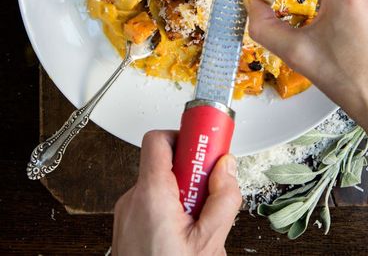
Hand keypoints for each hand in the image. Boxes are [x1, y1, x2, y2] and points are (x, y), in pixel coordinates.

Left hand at [113, 131, 240, 255]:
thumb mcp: (209, 243)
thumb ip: (223, 199)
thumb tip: (227, 167)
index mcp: (151, 196)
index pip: (159, 139)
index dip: (185, 136)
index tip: (208, 142)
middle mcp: (134, 199)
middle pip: (167, 164)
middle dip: (193, 175)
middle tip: (210, 195)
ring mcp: (128, 213)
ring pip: (164, 186)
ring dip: (185, 197)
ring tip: (199, 228)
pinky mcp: (128, 226)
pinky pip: (154, 204)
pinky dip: (173, 211)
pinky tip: (185, 238)